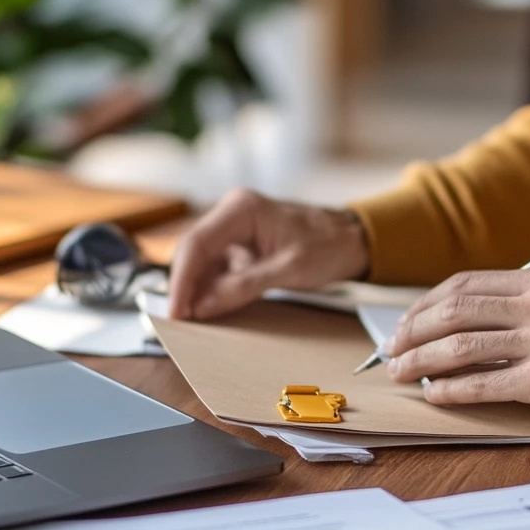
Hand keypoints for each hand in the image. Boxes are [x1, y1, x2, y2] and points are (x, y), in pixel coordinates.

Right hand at [169, 189, 369, 319]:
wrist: (352, 240)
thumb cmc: (328, 245)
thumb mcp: (289, 269)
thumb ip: (243, 287)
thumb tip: (203, 306)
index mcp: (241, 208)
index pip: (196, 244)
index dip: (181, 281)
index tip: (177, 311)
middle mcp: (231, 214)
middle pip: (192, 253)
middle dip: (184, 287)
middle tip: (178, 321)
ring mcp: (234, 231)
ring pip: (201, 263)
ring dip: (195, 291)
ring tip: (190, 321)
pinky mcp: (239, 248)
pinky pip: (216, 270)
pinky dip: (210, 290)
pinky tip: (208, 310)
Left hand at [384, 267, 529, 426]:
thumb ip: (510, 306)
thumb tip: (445, 323)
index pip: (462, 286)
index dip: (423, 306)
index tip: (404, 325)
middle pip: (453, 313)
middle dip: (412, 334)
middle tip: (391, 352)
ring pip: (459, 349)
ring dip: (420, 362)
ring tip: (402, 374)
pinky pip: (481, 384)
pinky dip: (449, 390)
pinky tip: (434, 394)